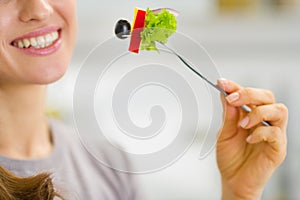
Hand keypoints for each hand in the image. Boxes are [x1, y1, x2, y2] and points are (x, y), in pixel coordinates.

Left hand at [216, 79, 287, 199]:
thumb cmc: (230, 158)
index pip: (248, 95)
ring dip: (258, 112)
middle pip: (267, 96)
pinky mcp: (278, 148)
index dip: (236, 86)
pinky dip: (261, 132)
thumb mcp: (224, 134)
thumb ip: (228, 116)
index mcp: (250, 115)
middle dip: (249, 94)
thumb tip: (225, 95)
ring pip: (278, 110)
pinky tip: (249, 139)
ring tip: (242, 124)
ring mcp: (273, 133)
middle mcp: (263, 121)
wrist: (233, 181)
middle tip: (232, 99)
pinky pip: (276, 133)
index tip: (222, 83)